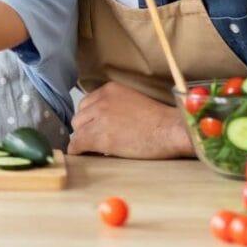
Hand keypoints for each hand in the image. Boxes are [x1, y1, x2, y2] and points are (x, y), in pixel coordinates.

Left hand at [68, 81, 193, 158]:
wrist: (170, 130)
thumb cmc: (160, 121)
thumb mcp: (133, 102)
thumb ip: (115, 107)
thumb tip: (102, 124)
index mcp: (109, 89)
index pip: (86, 105)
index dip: (91, 120)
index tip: (97, 129)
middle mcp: (100, 100)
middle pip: (80, 118)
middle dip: (87, 130)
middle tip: (99, 142)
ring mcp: (98, 118)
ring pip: (77, 131)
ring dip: (84, 141)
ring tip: (98, 150)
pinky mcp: (99, 136)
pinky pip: (77, 145)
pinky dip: (78, 151)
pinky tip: (85, 156)